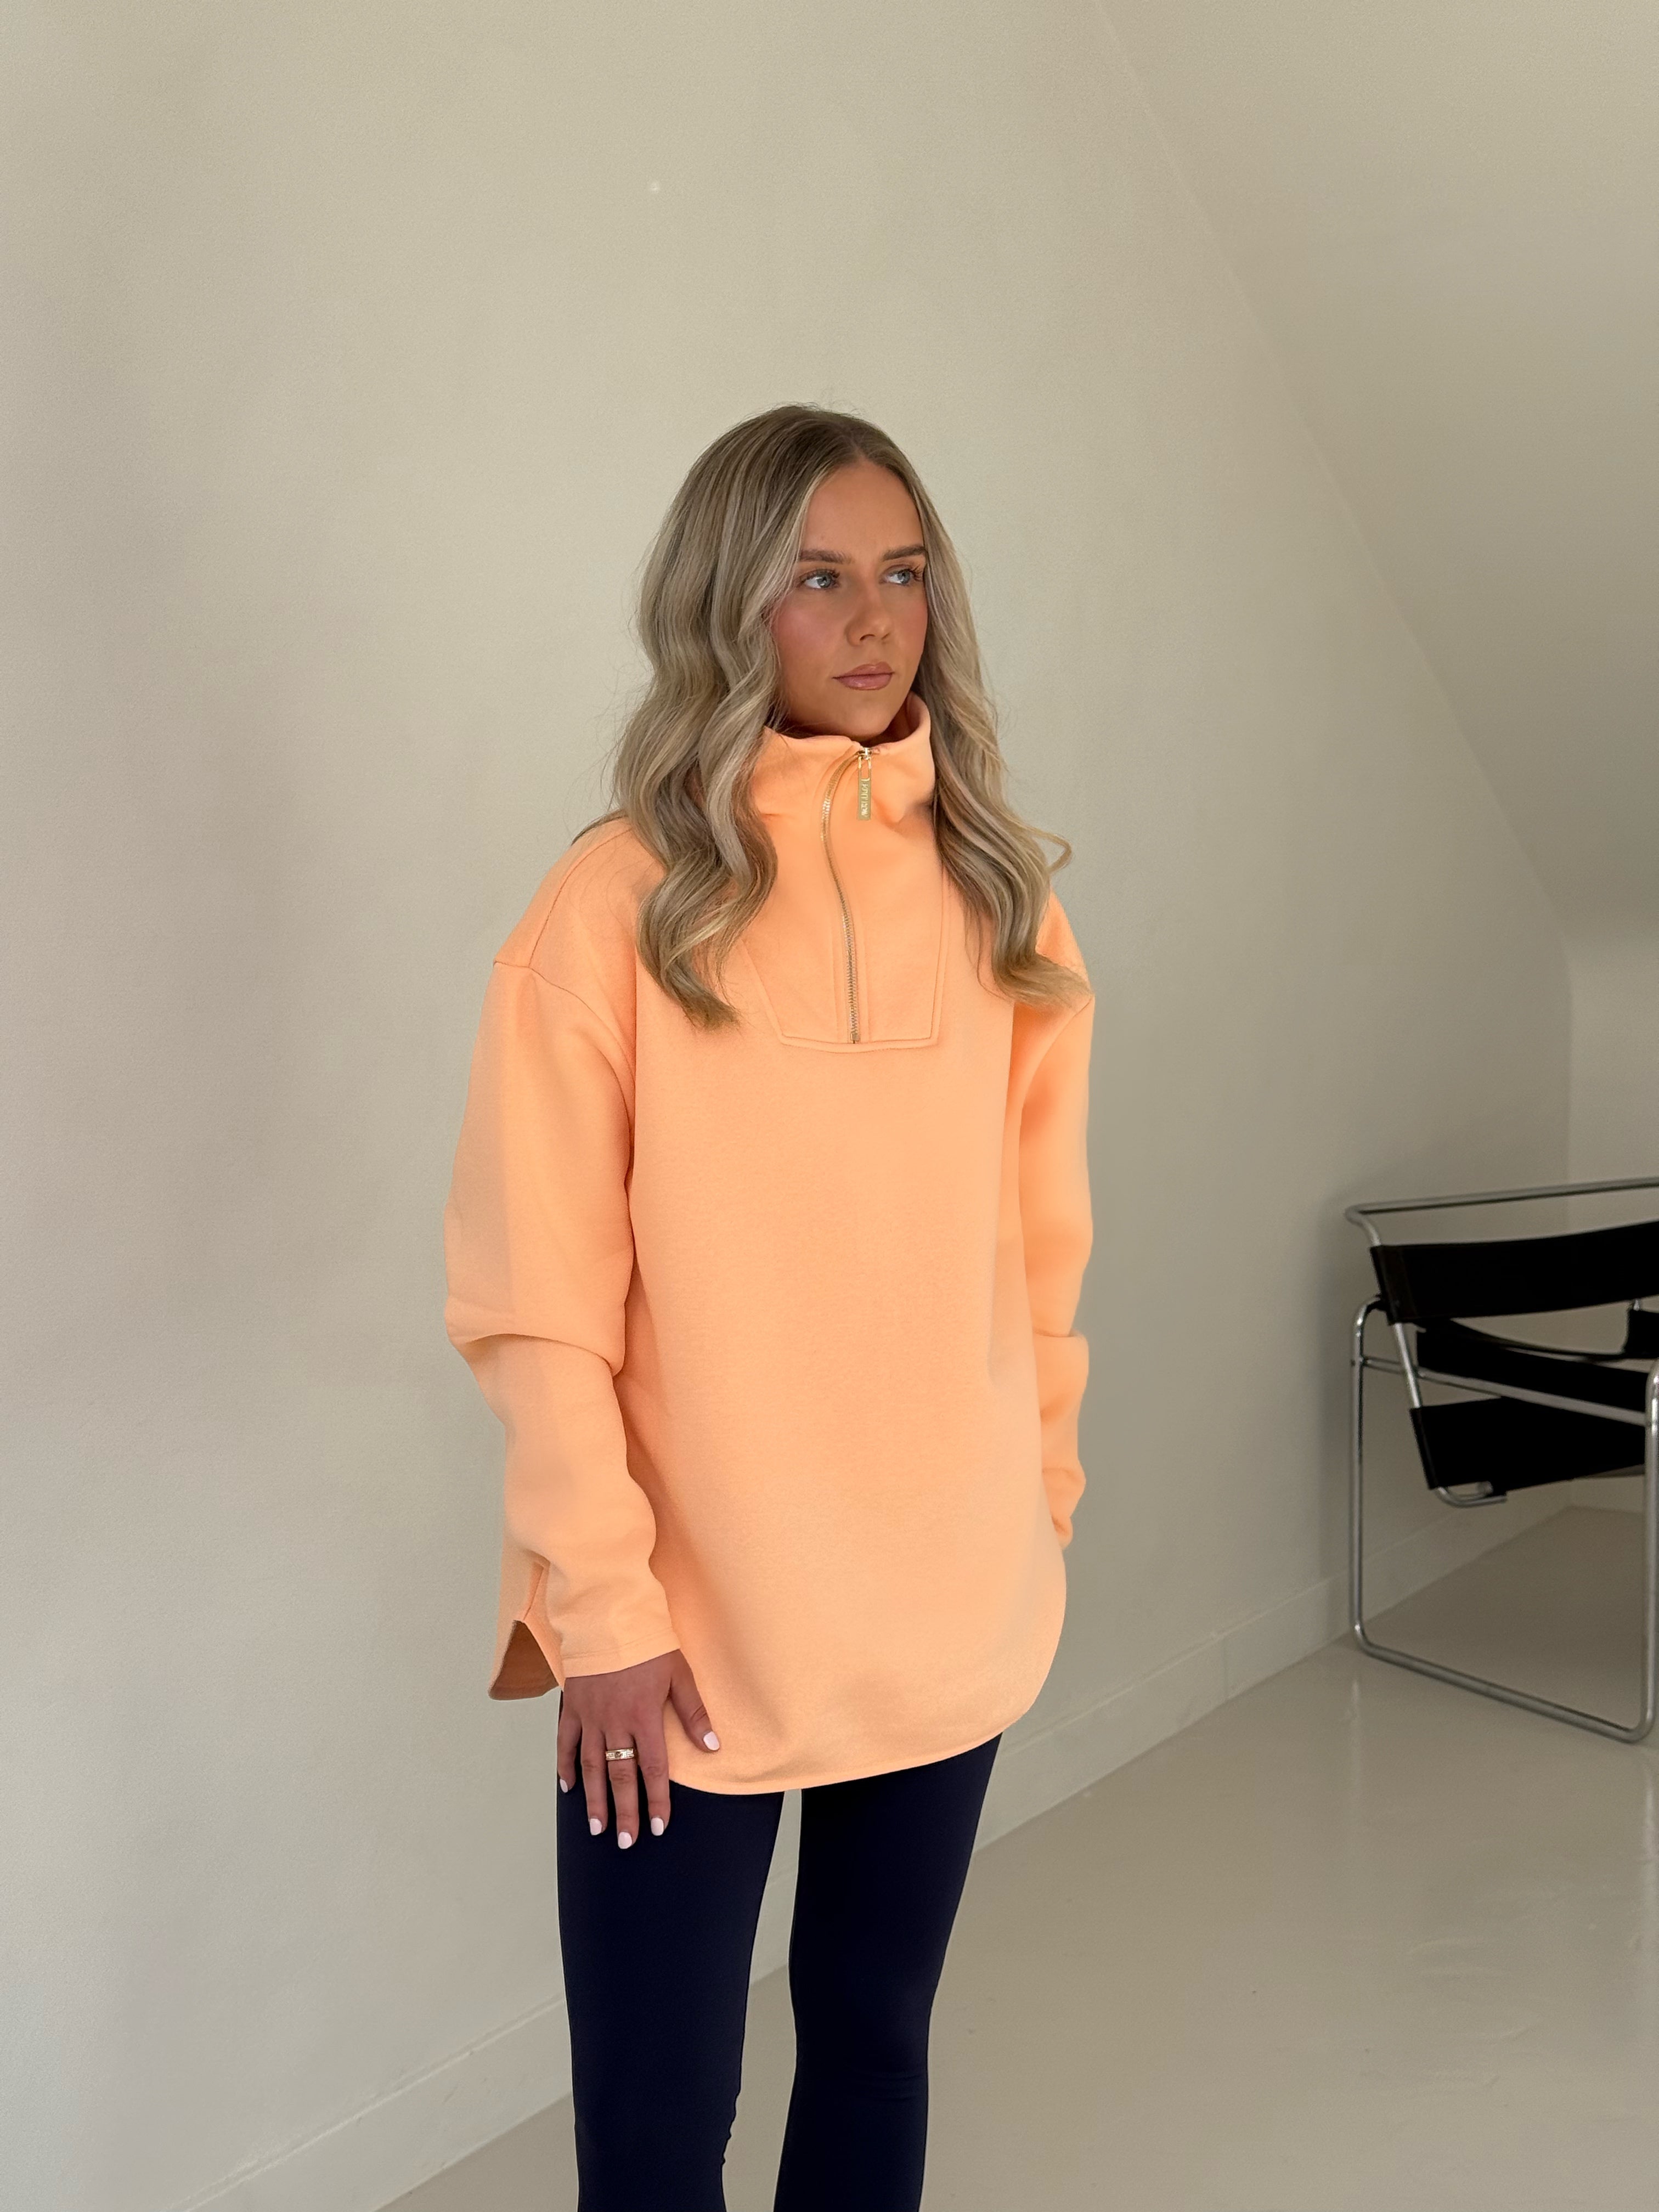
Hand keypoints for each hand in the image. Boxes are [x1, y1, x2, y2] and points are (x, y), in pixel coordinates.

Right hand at [556, 1648, 719, 1847]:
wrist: (607, 1613)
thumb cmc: (648, 1642)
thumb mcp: (679, 1672)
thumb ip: (694, 1712)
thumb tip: (712, 1746)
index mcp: (644, 1716)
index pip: (653, 1768)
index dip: (657, 1800)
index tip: (659, 1827)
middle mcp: (615, 1722)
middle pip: (620, 1775)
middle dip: (624, 1811)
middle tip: (625, 1842)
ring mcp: (590, 1716)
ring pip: (590, 1766)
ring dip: (594, 1799)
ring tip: (596, 1827)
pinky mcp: (573, 1705)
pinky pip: (566, 1741)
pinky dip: (565, 1765)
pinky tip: (567, 1787)